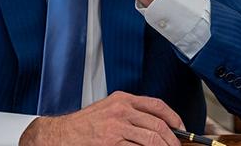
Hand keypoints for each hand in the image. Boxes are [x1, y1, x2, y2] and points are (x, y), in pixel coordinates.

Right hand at [20, 91, 184, 145]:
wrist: (59, 135)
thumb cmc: (83, 125)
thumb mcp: (109, 109)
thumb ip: (130, 113)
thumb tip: (155, 124)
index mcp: (123, 99)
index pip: (157, 105)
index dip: (174, 117)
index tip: (181, 127)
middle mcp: (121, 110)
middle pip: (158, 124)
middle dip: (172, 139)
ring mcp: (116, 127)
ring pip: (151, 138)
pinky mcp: (111, 143)